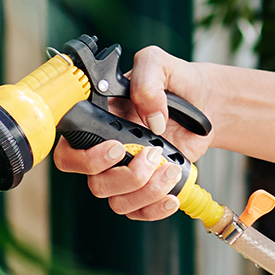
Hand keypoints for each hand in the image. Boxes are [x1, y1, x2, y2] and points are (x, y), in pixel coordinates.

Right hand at [52, 45, 214, 222]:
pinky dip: (156, 208)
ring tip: (171, 167)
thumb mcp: (159, 63)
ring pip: (117, 201)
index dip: (84, 158)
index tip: (117, 146)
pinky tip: (173, 194)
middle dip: (127, 176)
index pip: (68, 151)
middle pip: (95, 183)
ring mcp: (125, 172)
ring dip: (147, 190)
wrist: (207, 103)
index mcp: (97, 123)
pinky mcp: (146, 188)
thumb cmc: (176, 82)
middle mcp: (105, 152)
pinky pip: (138, 211)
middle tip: (153, 153)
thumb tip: (150, 116)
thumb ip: (147, 79)